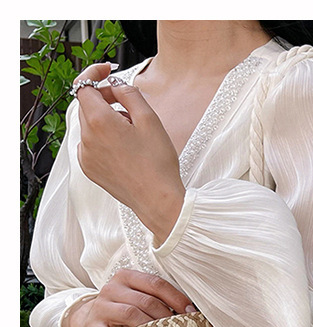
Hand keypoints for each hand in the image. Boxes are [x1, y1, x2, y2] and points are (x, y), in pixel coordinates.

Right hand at [62, 269, 194, 326]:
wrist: (88, 319)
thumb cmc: (122, 307)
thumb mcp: (137, 296)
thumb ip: (157, 298)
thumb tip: (188, 310)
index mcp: (126, 277)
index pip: (155, 283)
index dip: (176, 297)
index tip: (191, 311)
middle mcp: (112, 288)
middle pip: (145, 301)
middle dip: (166, 315)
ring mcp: (100, 307)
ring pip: (131, 315)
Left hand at [73, 62, 185, 245]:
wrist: (158, 200)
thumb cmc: (157, 164)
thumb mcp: (150, 120)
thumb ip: (129, 94)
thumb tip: (117, 85)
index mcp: (100, 121)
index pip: (84, 85)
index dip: (94, 73)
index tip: (107, 71)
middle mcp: (87, 138)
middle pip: (86, 105)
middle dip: (104, 98)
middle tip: (128, 104)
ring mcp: (86, 155)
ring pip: (89, 125)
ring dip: (105, 119)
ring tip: (132, 132)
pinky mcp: (90, 169)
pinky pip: (90, 144)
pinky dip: (102, 138)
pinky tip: (124, 148)